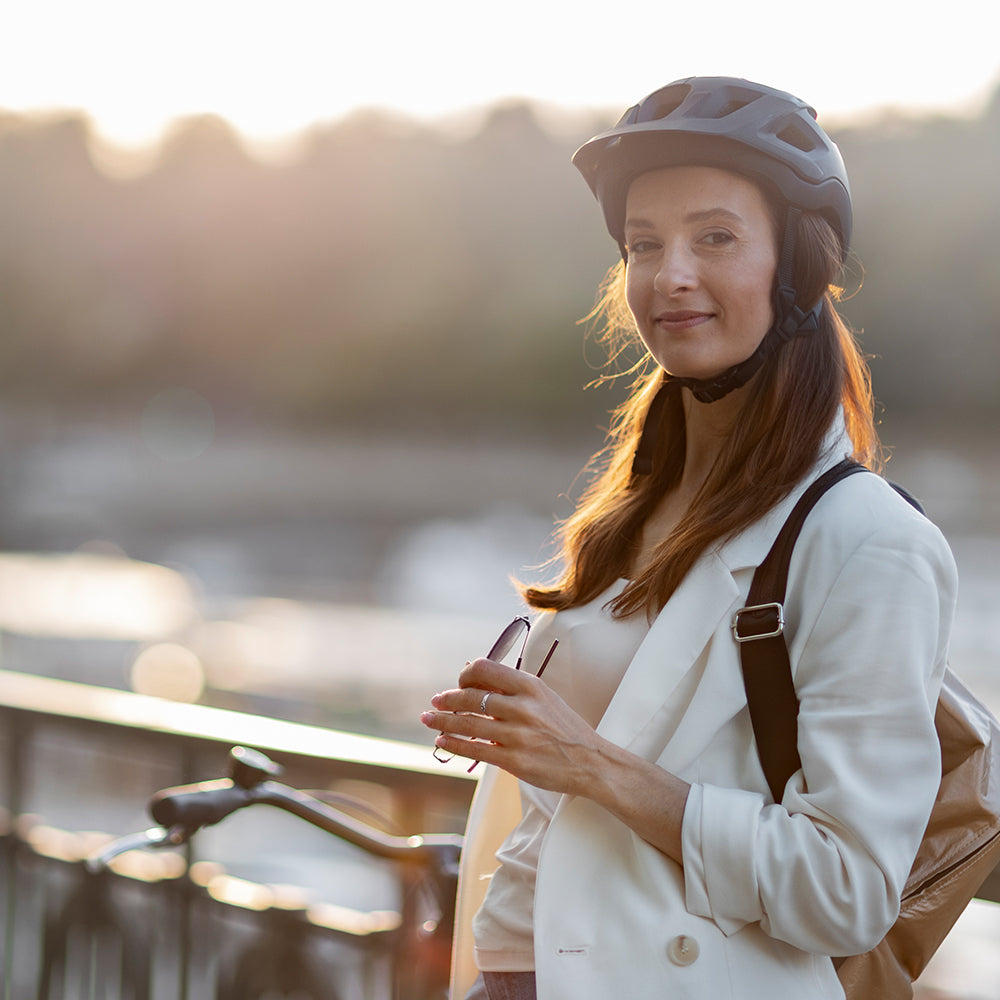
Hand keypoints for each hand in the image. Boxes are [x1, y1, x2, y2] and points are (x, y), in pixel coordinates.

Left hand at [421, 656, 605, 795]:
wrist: (591, 761)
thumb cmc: (565, 728)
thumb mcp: (545, 697)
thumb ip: (515, 690)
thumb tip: (476, 685)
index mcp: (531, 686)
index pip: (485, 669)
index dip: (466, 674)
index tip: (458, 682)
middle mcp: (522, 707)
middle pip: (471, 697)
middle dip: (447, 699)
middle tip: (435, 702)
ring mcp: (517, 735)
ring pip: (468, 724)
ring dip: (442, 721)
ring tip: (429, 720)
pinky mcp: (514, 760)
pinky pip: (475, 750)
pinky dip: (454, 744)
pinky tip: (443, 740)